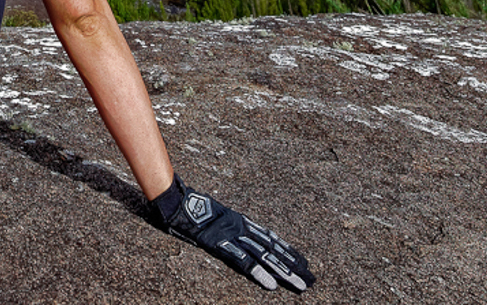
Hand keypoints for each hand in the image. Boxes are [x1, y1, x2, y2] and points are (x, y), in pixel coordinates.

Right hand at [150, 179, 312, 292]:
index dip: (287, 250)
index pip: (270, 238)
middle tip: (311, 279)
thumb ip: (225, 224)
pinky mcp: (221, 244)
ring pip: (264, 256)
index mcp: (240, 221)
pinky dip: (257, 273)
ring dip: (283, 271)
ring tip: (300, 284)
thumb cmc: (189, 207)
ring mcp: (232, 235)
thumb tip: (233, 233)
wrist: (175, 201)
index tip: (303, 262)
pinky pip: (242, 261)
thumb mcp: (212, 216)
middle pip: (272, 249)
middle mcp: (241, 228)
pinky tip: (270, 285)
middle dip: (293, 265)